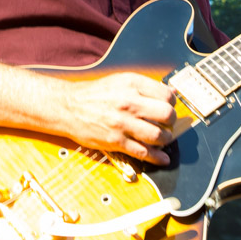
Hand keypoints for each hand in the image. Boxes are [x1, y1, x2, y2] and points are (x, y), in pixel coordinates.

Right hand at [53, 72, 176, 165]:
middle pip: (166, 114)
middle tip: (168, 124)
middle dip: (171, 121)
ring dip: (165, 139)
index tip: (169, 107)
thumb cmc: (95, 94)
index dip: (172, 103)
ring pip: (158, 136)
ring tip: (163, 139)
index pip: (166, 95)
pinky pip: (143, 152)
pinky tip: (162, 158)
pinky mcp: (116, 141)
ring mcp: (122, 123)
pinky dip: (157, 157)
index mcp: (132, 84)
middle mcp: (129, 102)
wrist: (68, 107)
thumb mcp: (120, 81)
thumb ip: (145, 87)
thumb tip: (172, 92)